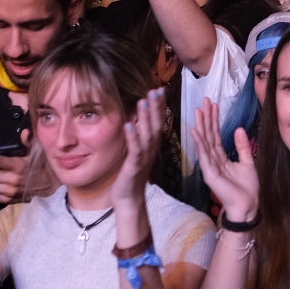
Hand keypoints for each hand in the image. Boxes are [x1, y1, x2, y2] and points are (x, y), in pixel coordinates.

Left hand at [113, 88, 166, 205]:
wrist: (129, 198)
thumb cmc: (132, 175)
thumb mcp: (137, 152)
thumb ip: (139, 137)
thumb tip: (137, 120)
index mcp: (151, 145)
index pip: (157, 122)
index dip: (159, 106)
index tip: (160, 90)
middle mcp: (150, 149)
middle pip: (156, 125)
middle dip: (156, 107)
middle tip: (156, 90)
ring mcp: (144, 157)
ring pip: (147, 135)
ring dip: (146, 118)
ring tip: (143, 101)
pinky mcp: (134, 165)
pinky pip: (135, 150)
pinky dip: (133, 137)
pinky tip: (129, 125)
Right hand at [190, 100, 257, 222]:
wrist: (248, 205)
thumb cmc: (248, 188)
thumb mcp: (247, 162)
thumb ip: (242, 146)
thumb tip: (239, 129)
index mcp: (221, 157)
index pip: (216, 135)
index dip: (214, 120)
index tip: (213, 105)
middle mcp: (213, 160)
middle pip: (209, 135)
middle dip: (206, 118)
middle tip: (204, 101)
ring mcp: (210, 166)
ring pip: (205, 142)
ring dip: (201, 125)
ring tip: (198, 110)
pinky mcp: (210, 174)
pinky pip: (204, 155)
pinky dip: (200, 142)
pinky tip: (196, 131)